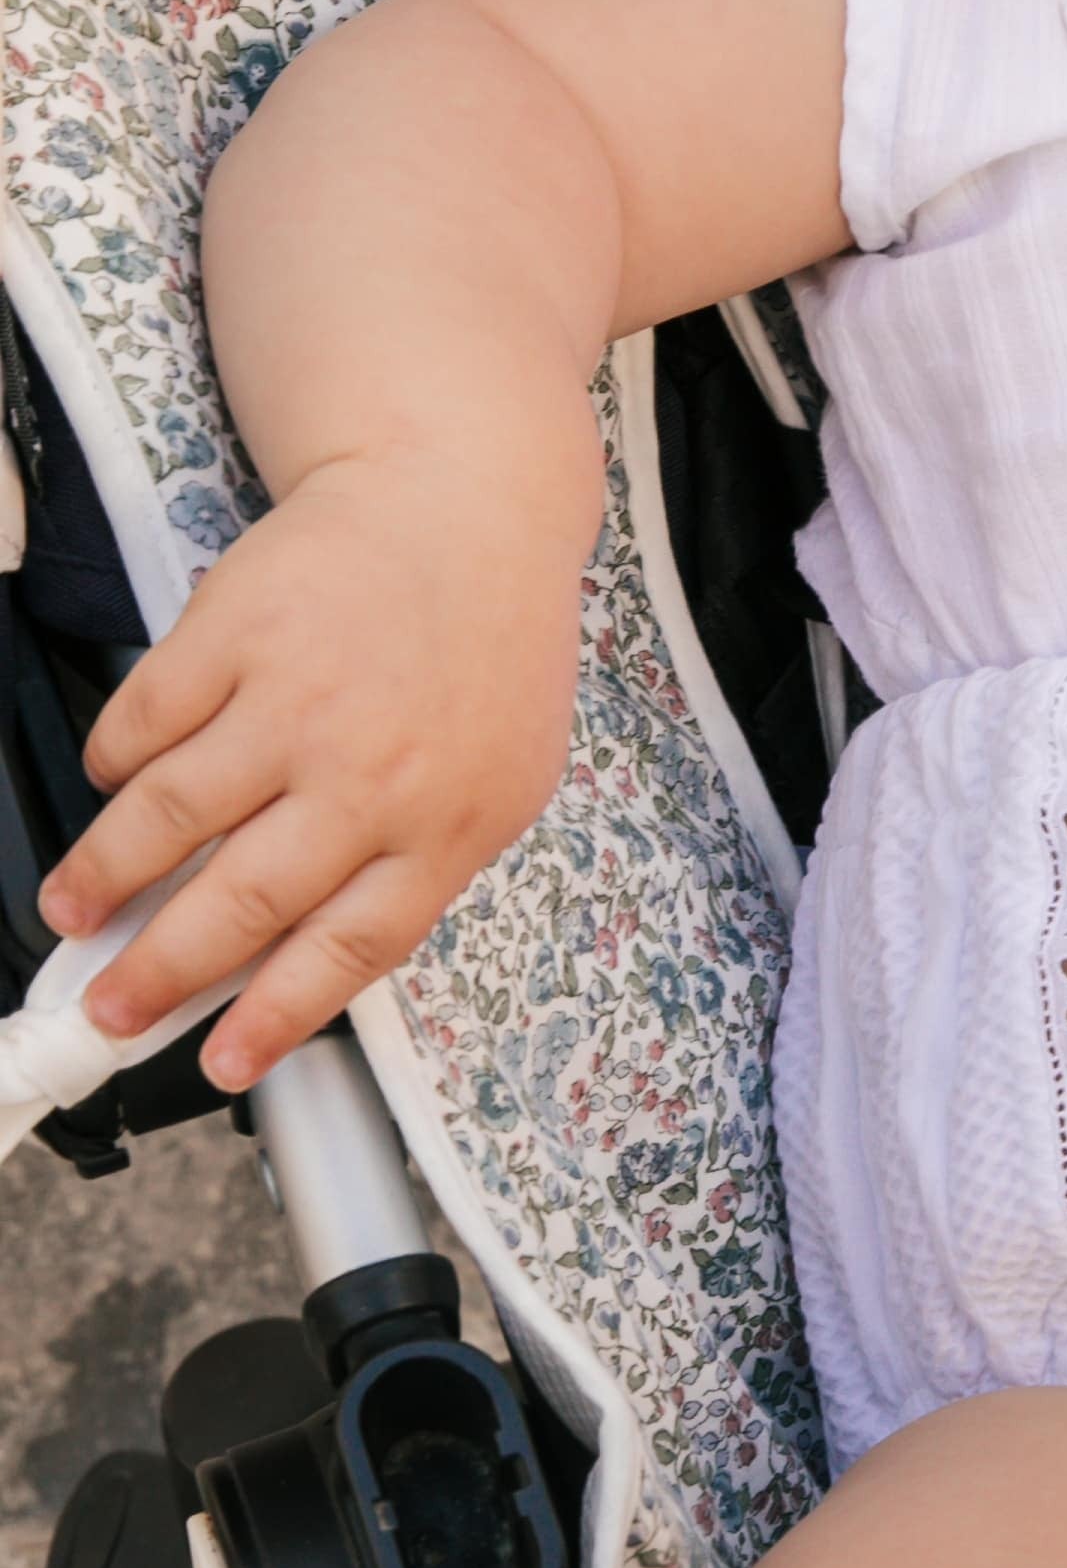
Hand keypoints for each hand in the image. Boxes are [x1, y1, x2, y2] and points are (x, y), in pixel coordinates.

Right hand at [38, 439, 594, 1091]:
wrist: (465, 506)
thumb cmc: (485, 652)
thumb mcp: (494, 783)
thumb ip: (414, 867)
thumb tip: (302, 958)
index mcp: (445, 826)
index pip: (345, 952)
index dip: (272, 1019)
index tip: (215, 1062)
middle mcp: (369, 773)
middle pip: (241, 900)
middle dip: (157, 970)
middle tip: (106, 1008)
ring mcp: (295, 699)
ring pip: (168, 818)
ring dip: (103, 878)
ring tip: (71, 912)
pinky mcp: (233, 630)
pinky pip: (144, 721)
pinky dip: (113, 764)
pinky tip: (110, 786)